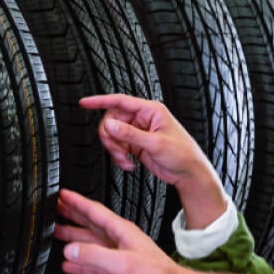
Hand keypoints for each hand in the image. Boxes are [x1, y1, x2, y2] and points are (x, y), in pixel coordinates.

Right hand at [54, 189, 184, 273]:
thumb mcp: (122, 263)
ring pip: (91, 243)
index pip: (95, 211)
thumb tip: (71, 249)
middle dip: (72, 216)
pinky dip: (82, 263)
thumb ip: (94, 255)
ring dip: (74, 238)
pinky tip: (70, 264)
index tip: (63, 195)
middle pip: (91, 224)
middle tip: (54, 210)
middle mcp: (121, 240)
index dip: (77, 202)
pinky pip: (95, 263)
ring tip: (56, 232)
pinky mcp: (120, 270)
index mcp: (123, 232)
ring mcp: (120, 255)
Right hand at [81, 93, 227, 227]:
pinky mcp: (136, 145)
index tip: (85, 103)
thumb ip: (131, 134)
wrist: (189, 172)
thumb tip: (110, 125)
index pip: (120, 101)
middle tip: (118, 150)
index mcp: (150, 111)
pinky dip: (119, 156)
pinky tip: (128, 163)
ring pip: (113, 135)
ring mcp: (138, 132)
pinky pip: (118, 146)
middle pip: (112, 120)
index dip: (100, 101)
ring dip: (115, 149)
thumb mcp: (156, 143)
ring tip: (125, 160)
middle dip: (110, 137)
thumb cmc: (183, 154)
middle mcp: (143, 119)